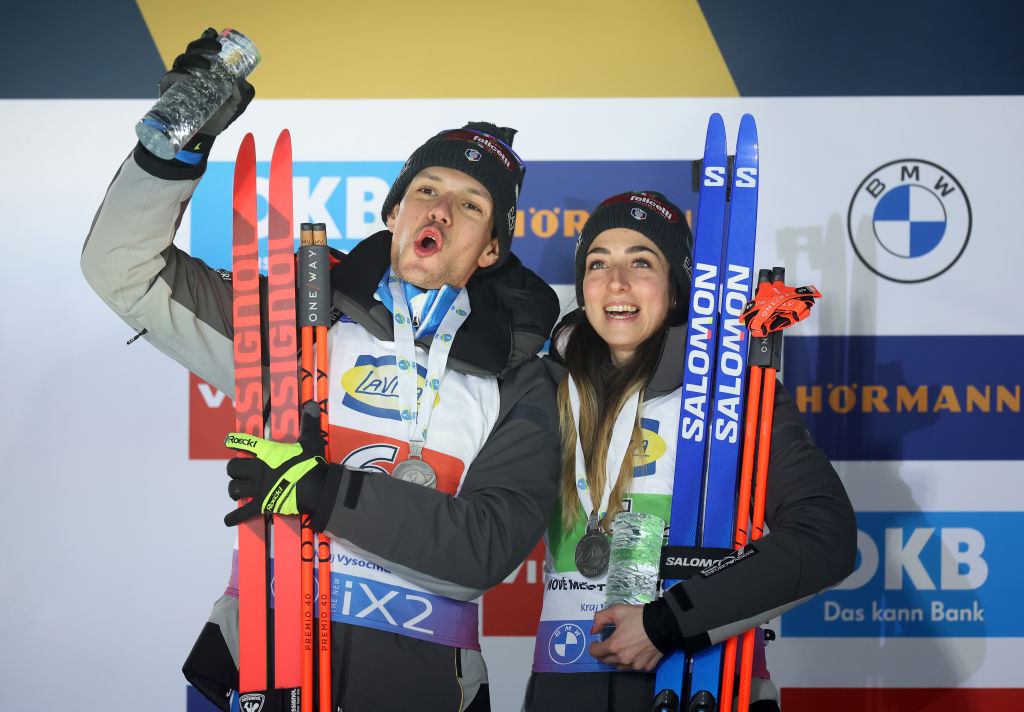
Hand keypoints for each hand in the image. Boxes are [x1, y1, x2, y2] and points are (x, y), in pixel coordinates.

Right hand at [158, 27, 254, 136]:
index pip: (203, 48)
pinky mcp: (169, 91)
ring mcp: (179, 79)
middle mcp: (191, 70)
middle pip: (192, 49)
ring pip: (182, 60)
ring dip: (194, 58)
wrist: (206, 136)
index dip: (207, 37)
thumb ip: (245, 93)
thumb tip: (242, 80)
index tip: (215, 33)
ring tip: (207, 65)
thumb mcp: (238, 104)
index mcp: (205, 69)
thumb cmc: (221, 116)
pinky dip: (177, 74)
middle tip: (217, 48)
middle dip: (203, 44)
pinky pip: (169, 78)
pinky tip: (187, 75)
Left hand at [223, 401, 325, 525]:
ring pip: (234, 489)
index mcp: (267, 453)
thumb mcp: (310, 441)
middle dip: (235, 469)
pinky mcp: (261, 505)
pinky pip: (241, 513)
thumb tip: (311, 404)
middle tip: (241, 471)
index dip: (235, 441)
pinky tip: (228, 519)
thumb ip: (308, 423)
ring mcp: (258, 488)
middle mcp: (257, 470)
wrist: (316, 489)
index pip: (245, 444)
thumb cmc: (311, 464)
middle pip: (232, 468)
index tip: (228, 441)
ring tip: (240, 490)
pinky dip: (233, 517)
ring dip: (235, 489)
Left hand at [587, 604, 663, 671]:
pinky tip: (632, 652)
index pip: (595, 653)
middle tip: (607, 645)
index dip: (593, 647)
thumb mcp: (617, 611)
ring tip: (619, 649)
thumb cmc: (641, 617)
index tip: (596, 643)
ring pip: (618, 666)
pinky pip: (633, 667)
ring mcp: (635, 665)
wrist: (664, 624)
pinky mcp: (645, 667)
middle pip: (605, 661)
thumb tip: (594, 629)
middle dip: (603, 653)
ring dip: (615, 659)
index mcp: (614, 646)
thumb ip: (601, 618)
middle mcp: (623, 658)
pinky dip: (630, 661)